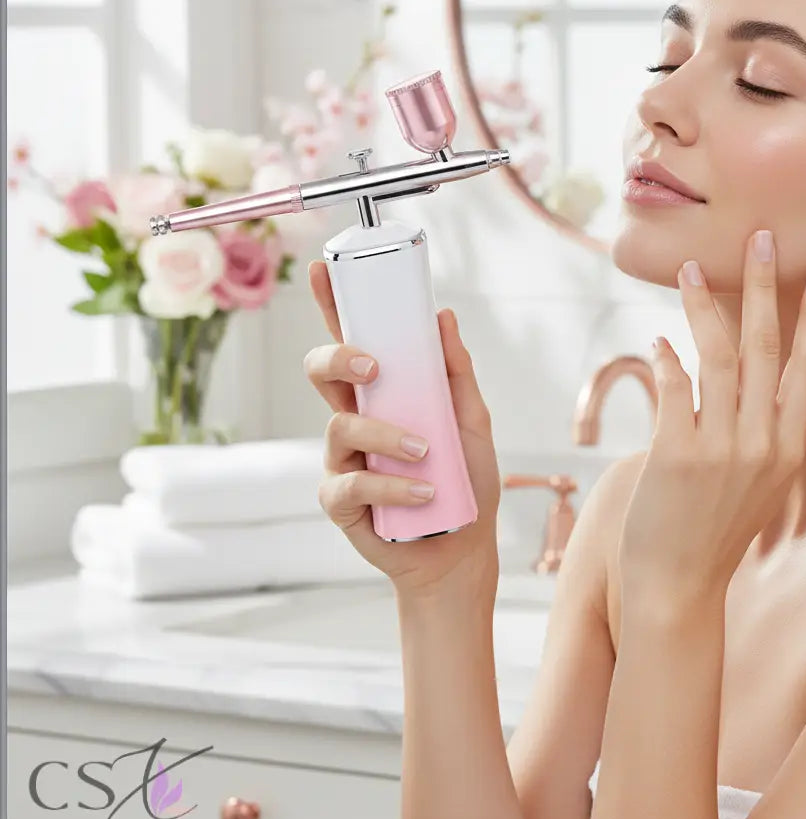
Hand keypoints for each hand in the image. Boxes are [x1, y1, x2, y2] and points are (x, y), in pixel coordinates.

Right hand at [305, 261, 501, 600]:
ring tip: (427, 454)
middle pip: (321, 373)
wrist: (463, 549)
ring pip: (339, 426)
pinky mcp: (341, 503)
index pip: (351, 341)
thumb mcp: (471, 422)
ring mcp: (343, 460)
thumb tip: (444, 317)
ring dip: (386, 436)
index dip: (333, 305)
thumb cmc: (465, 481)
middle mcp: (355, 420)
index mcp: (382, 394)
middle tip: (374, 367)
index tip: (324, 269)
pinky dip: (391, 486)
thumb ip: (456, 373)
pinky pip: (352, 484)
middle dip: (338, 359)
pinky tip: (422, 494)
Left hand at [618, 230, 805, 606]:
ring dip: (704, 306)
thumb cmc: (713, 532)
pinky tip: (659, 340)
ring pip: (719, 357)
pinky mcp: (678, 455)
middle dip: (764, 288)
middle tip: (761, 239)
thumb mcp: (757, 484)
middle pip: (767, 349)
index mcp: (788, 449)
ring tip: (691, 269)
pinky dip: (666, 359)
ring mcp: (723, 449)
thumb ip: (757, 433)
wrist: (680, 587)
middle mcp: (763, 444)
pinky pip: (675, 388)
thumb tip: (730, 381)